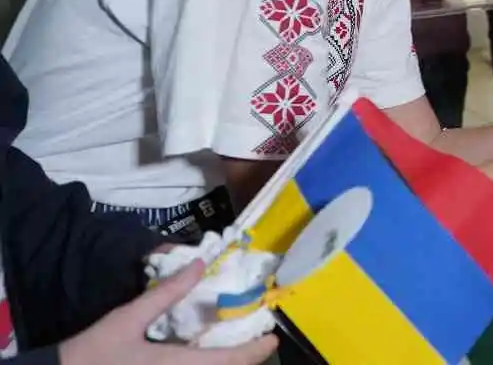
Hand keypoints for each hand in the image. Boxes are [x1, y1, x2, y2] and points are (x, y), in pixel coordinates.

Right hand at [58, 261, 278, 364]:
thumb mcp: (128, 318)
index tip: (273, 337)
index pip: (228, 361)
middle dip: (245, 360)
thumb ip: (166, 293)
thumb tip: (200, 264)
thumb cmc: (92, 352)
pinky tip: (206, 357)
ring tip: (238, 348)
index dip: (255, 351)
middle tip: (258, 340)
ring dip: (226, 364)